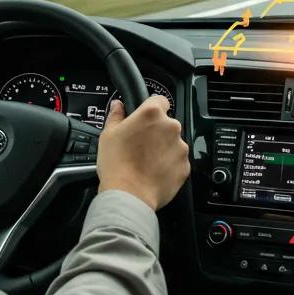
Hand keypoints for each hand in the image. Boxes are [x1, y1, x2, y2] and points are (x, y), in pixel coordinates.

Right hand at [97, 96, 189, 210]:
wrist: (129, 195)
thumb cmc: (117, 164)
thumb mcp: (108, 135)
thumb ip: (116, 116)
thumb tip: (118, 106)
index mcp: (152, 114)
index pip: (159, 100)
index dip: (151, 108)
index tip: (145, 117)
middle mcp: (170, 127)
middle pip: (167, 123)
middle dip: (156, 131)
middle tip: (140, 144)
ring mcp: (180, 147)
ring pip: (173, 142)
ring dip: (163, 148)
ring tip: (146, 161)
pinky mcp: (185, 166)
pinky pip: (177, 160)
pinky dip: (169, 164)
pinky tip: (153, 171)